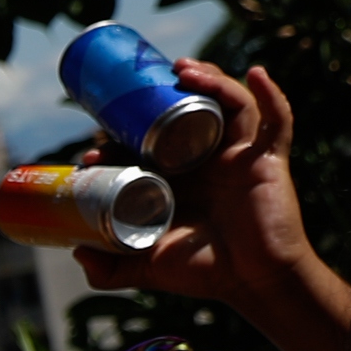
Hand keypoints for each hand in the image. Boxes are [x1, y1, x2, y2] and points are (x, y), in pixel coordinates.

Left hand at [77, 63, 325, 314]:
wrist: (252, 282)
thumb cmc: (203, 272)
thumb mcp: (146, 266)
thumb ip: (110, 268)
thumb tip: (74, 250)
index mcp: (178, 176)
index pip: (148, 140)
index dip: (121, 135)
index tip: (94, 143)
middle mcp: (208, 159)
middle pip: (188, 110)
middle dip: (165, 92)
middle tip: (137, 85)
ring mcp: (239, 155)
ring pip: (228, 104)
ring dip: (209, 79)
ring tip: (182, 68)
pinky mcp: (268, 159)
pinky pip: (276, 120)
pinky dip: (271, 94)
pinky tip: (255, 74)